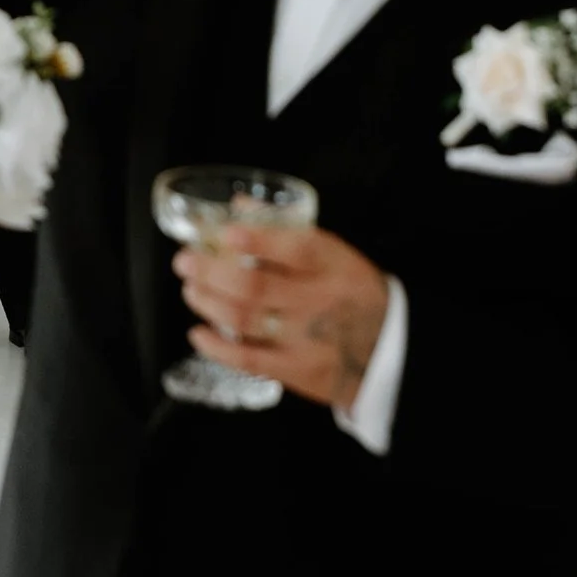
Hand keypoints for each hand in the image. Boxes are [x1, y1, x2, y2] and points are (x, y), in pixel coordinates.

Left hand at [173, 222, 390, 415]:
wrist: (392, 353)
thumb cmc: (352, 293)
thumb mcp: (335, 255)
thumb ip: (287, 230)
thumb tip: (238, 205)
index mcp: (333, 266)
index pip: (296, 248)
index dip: (257, 239)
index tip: (225, 232)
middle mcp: (319, 301)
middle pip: (255, 285)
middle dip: (210, 271)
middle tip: (185, 261)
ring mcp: (307, 340)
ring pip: (245, 319)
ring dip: (207, 302)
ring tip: (191, 289)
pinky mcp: (297, 371)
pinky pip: (248, 360)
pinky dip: (216, 346)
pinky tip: (198, 333)